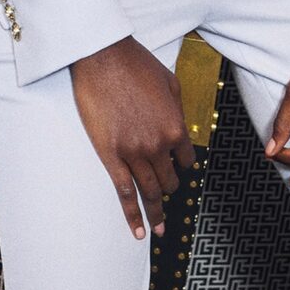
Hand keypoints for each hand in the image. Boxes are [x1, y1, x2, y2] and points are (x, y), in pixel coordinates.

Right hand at [70, 34, 193, 240]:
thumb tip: (178, 126)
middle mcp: (158, 145)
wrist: (103, 56)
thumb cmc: (135, 64)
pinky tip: (138, 232)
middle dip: (169, 186)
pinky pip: (124, 193)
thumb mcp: (171, 83)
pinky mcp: (110, 156)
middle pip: (169, 179)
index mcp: (176, 128)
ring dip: (156, 211)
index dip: (182, 164)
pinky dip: (132, 216)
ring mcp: (134, 153)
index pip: (186, 160)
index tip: (177, 166)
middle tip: (165, 194)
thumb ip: (178, 111)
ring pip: (150, 191)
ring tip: (160, 227)